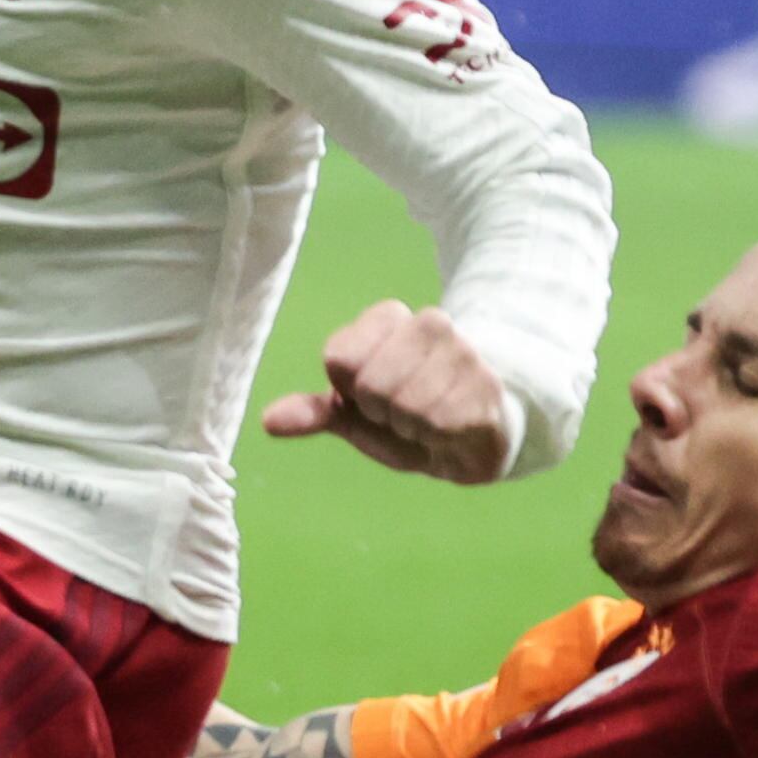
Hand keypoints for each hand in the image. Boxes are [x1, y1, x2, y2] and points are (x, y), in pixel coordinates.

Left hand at [257, 302, 513, 483]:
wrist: (481, 432)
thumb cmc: (411, 417)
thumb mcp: (357, 416)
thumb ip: (315, 412)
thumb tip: (269, 422)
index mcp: (388, 319)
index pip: (339, 357)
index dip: (349, 393)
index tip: (371, 398)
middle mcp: (429, 322)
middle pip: (372, 384)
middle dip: (382, 414)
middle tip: (403, 415)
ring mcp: (462, 351)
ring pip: (407, 404)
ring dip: (412, 428)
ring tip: (429, 423)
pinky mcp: (488, 384)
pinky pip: (440, 421)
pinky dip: (438, 438)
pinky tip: (452, 430)